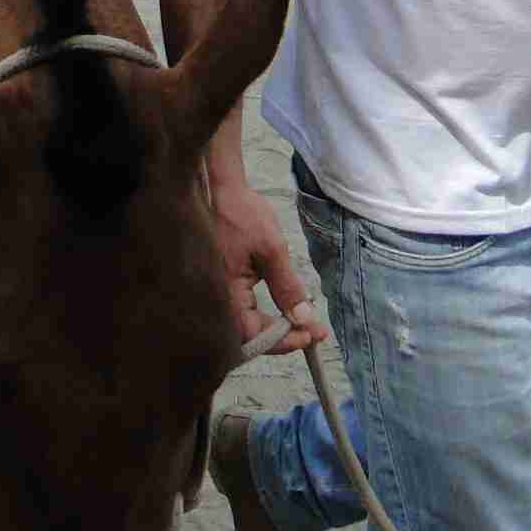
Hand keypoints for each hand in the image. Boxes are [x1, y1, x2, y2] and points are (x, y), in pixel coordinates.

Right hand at [209, 174, 325, 354]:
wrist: (222, 190)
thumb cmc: (242, 215)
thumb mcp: (272, 249)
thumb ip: (286, 286)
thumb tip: (302, 318)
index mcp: (226, 293)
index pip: (255, 334)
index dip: (284, 340)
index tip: (311, 335)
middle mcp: (218, 300)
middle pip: (250, 338)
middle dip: (284, 338)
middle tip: (313, 332)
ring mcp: (218, 294)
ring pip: (247, 328)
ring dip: (276, 330)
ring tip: (304, 325)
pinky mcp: (223, 287)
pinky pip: (243, 313)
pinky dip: (264, 318)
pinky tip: (283, 313)